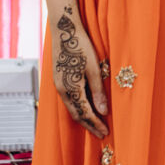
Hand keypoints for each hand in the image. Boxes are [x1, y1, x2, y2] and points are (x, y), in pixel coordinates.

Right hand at [52, 3, 108, 137]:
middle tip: (101, 134)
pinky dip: (78, 107)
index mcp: (70, 89)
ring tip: (95, 124)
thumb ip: (98, 91)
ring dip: (83, 117)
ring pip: (71, 108)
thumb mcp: (94, 69)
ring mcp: (58, 85)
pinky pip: (69, 100)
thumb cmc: (80, 46)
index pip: (85, 113)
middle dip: (89, 125)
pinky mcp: (59, 79)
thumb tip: (103, 111)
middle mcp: (62, 90)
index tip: (105, 132)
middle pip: (76, 114)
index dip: (95, 124)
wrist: (64, 30)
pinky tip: (86, 107)